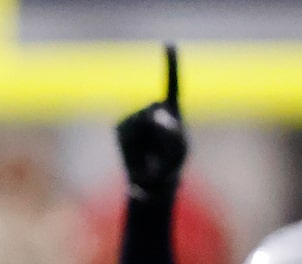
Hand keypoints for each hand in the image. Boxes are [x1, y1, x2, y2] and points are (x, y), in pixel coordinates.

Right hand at [116, 44, 186, 199]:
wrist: (150, 181)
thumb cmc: (169, 165)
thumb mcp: (180, 151)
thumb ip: (174, 131)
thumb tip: (156, 114)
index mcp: (170, 110)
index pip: (171, 84)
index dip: (170, 64)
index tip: (169, 43)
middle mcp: (151, 109)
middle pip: (156, 108)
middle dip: (163, 128)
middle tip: (163, 149)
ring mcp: (134, 117)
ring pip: (143, 120)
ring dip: (150, 139)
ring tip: (151, 153)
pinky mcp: (121, 128)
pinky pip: (127, 129)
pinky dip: (132, 139)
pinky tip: (137, 149)